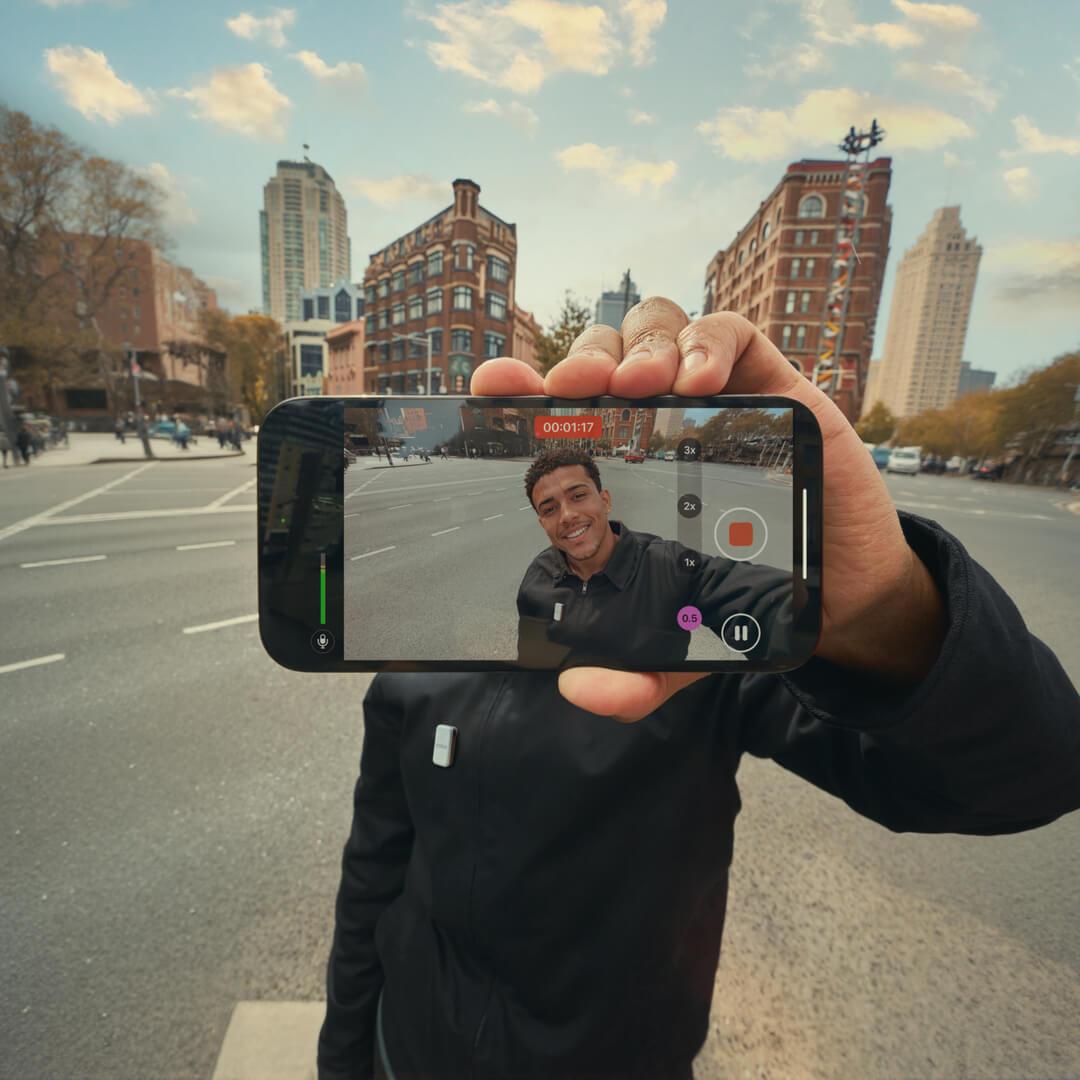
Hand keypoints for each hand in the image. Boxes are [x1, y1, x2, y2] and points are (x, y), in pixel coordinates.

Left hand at [472, 298, 945, 721]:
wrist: (841, 593)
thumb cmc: (750, 597)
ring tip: (636, 387)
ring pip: (656, 330)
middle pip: (602, 359)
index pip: (562, 412)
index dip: (522, 389)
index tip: (492, 387)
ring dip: (636, 349)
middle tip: (569, 392)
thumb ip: (633, 674)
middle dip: (578, 364)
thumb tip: (575, 688)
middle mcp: (659, 425)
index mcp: (623, 468)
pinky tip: (698, 380)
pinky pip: (730, 334)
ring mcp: (712, 400)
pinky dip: (706, 343)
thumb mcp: (679, 644)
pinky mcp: (769, 388)